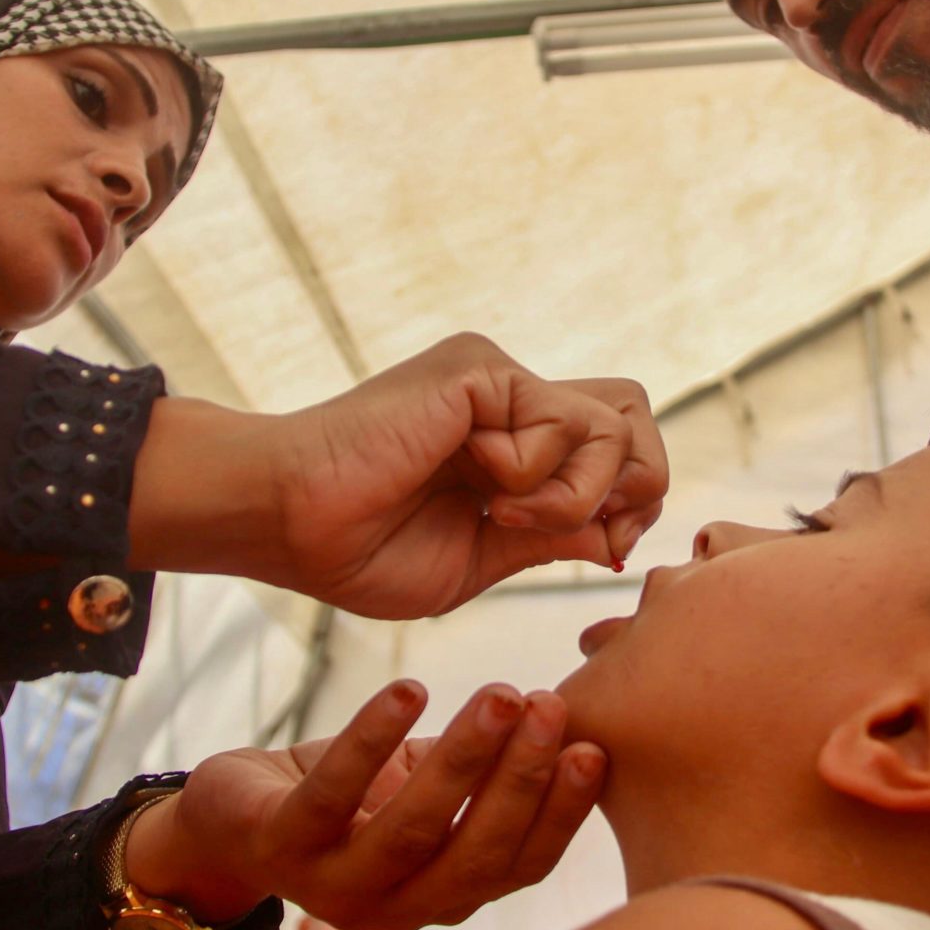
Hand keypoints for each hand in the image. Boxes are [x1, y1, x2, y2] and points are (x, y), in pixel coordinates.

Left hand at [124, 680, 606, 929]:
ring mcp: (334, 884)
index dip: (560, 813)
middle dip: (520, 778)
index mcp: (445, 896)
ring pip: (413, 829)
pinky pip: (333, 793)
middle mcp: (397, 908)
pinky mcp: (280, 845)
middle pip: (474, 854)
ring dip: (463, 760)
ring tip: (500, 693)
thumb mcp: (430, 790)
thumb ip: (492, 776)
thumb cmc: (353, 796)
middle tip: (548, 704)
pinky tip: (408, 689)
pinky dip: (373, 738)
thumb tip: (580, 720)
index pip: (519, 866)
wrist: (233, 817)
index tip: (594, 747)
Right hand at [131, 332, 666, 617]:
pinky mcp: (481, 370)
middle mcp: (513, 401)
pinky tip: (480, 490)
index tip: (598, 549)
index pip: (621, 443)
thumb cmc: (363, 552)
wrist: (290, 525)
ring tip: (508, 517)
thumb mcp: (484, 559)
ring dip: (579, 491)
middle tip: (586, 531)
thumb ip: (554, 537)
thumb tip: (619, 532)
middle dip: (639, 484)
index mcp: (514, 443)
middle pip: (636, 412)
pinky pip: (563, 422)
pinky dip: (538, 477)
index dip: (634, 499)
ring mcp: (499, 380)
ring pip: (617, 419)